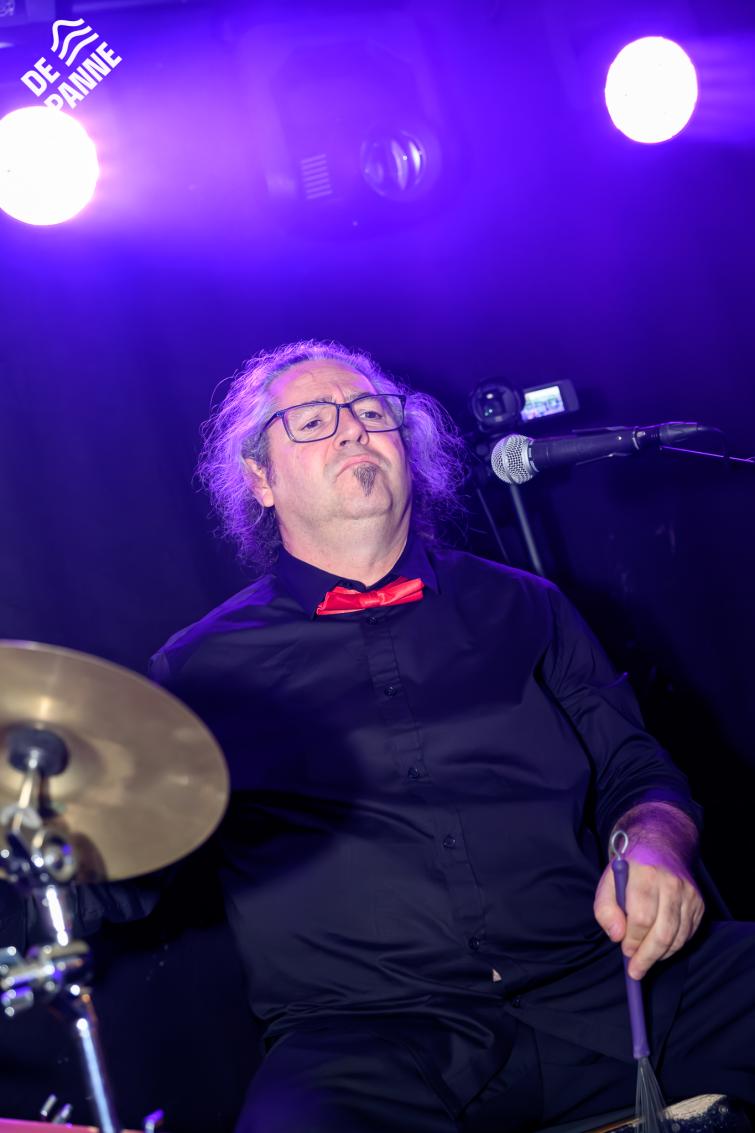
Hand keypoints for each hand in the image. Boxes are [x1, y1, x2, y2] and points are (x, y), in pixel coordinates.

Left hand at [594, 850, 704, 978]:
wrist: (661, 844)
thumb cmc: (630, 868)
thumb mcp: (608, 881)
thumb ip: (605, 908)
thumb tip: (616, 935)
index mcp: (645, 874)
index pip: (642, 917)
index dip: (633, 939)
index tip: (624, 951)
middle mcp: (671, 883)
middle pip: (663, 932)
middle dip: (648, 956)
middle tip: (636, 970)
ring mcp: (688, 893)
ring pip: (678, 937)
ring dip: (660, 954)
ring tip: (645, 959)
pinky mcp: (698, 902)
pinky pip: (688, 934)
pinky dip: (673, 946)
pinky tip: (660, 946)